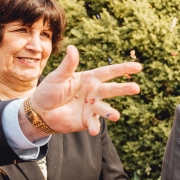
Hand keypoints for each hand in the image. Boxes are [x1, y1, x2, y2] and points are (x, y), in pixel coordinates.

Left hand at [27, 46, 141, 136]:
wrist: (40, 112)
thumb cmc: (49, 91)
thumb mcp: (57, 77)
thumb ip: (68, 65)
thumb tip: (73, 48)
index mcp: (90, 79)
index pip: (109, 72)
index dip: (123, 69)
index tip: (138, 67)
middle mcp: (94, 93)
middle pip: (111, 90)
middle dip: (124, 89)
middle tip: (136, 88)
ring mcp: (92, 107)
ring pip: (104, 108)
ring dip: (110, 112)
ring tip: (116, 116)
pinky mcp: (87, 120)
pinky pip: (93, 123)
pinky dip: (95, 127)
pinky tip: (93, 131)